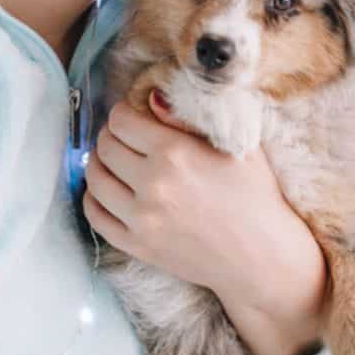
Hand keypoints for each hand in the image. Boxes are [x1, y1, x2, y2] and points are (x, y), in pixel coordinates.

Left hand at [80, 90, 309, 303]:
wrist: (261, 256)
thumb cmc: (254, 195)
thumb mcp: (233, 144)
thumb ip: (186, 119)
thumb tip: (151, 98)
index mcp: (175, 152)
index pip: (121, 121)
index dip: (123, 113)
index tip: (132, 116)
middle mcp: (153, 184)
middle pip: (105, 147)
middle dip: (110, 136)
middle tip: (123, 138)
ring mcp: (141, 219)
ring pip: (95, 179)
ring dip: (98, 164)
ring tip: (111, 161)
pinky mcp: (137, 246)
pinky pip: (96, 216)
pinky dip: (93, 198)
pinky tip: (106, 191)